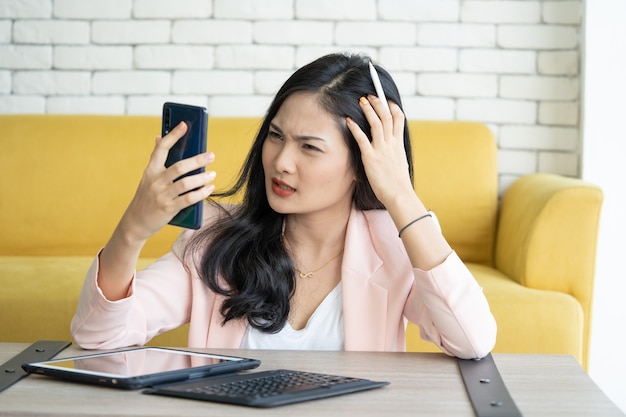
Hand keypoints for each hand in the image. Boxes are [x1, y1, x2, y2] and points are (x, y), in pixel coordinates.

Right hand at [120, 122, 215, 242]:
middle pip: (179, 167)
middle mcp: (155, 181)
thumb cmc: (146, 197)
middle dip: (197, 160)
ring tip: (212, 174)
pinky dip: (201, 193)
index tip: (184, 125)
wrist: (135, 222)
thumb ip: (156, 159)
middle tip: (211, 155)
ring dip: (202, 178)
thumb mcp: (147, 177)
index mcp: (150, 170)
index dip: (173, 135)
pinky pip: (188, 199)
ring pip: (186, 183)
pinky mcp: (168, 208)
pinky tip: (209, 188)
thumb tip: (160, 137)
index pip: (161, 148)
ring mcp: (162, 195)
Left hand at [346, 95, 413, 207]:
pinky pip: (362, 139)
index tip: (387, 100)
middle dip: (379, 103)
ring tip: (362, 100)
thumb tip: (390, 153)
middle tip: (371, 95)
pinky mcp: (371, 157)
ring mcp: (381, 149)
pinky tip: (349, 120)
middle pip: (386, 116)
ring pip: (376, 123)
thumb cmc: (398, 184)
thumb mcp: (399, 164)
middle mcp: (391, 144)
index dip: (393, 107)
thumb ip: (394, 154)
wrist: (399, 195)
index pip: (399, 119)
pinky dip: (355, 128)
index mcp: (398, 144)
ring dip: (369, 110)